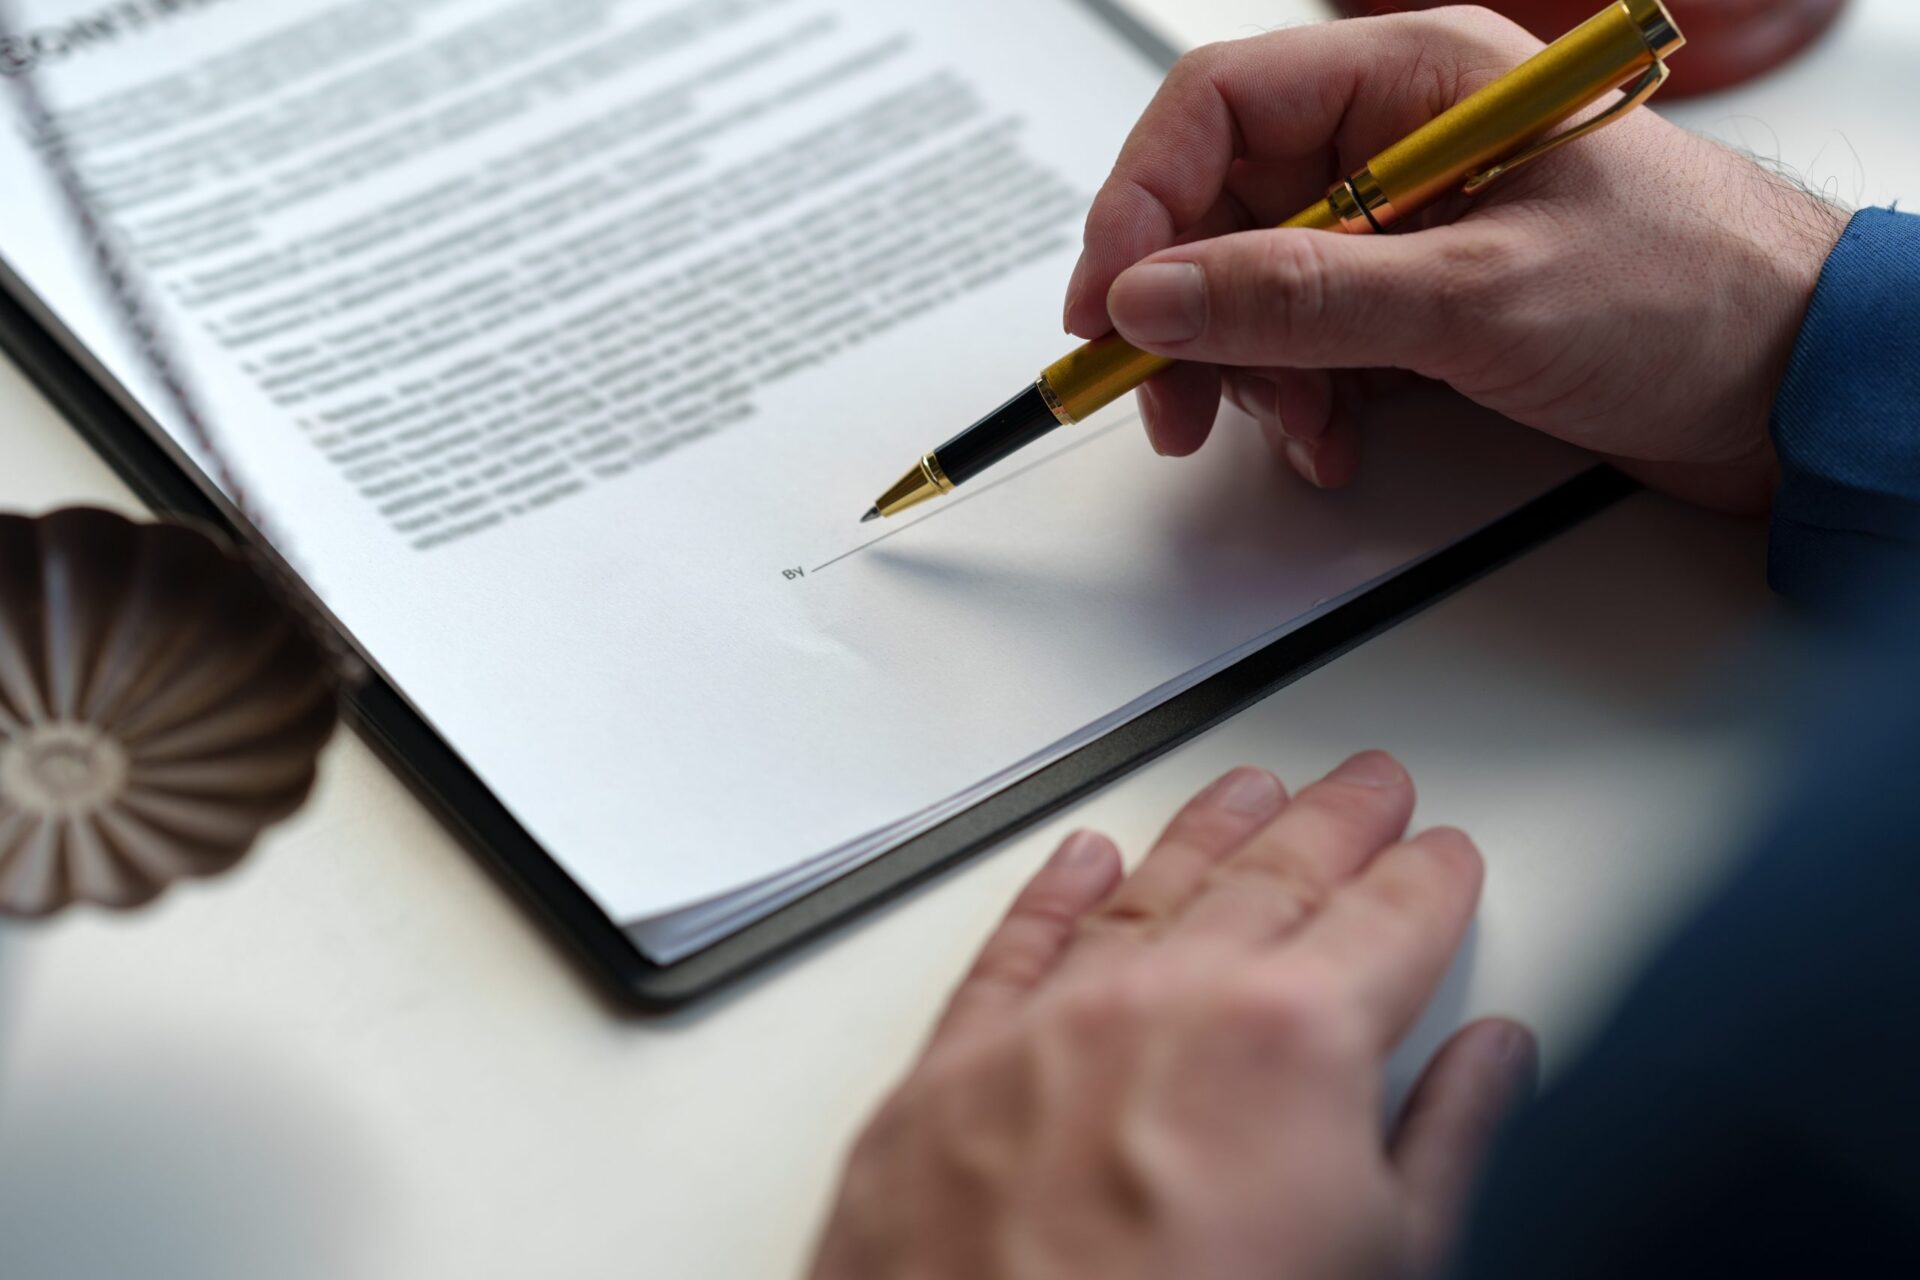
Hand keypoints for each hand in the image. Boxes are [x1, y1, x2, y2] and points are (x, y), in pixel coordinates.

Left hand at [808, 754, 1536, 1279]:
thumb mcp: (1385, 1268)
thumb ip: (1446, 1142)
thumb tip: (1491, 1060)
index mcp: (1293, 1040)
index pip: (1392, 919)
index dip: (1430, 880)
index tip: (1445, 857)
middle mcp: (1168, 1001)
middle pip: (1275, 875)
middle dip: (1335, 824)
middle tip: (1370, 786)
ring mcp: (1052, 1024)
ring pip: (1148, 886)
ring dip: (1209, 830)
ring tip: (1249, 791)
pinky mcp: (954, 1066)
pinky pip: (1015, 944)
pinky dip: (1054, 892)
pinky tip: (1082, 858)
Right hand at [1063, 7, 1848, 512]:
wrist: (1794, 383)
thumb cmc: (1690, 295)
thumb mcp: (1475, 296)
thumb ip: (1301, 297)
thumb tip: (1156, 294)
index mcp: (1411, 81)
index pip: (1215, 107)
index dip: (1139, 203)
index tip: (1106, 303)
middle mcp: (1396, 142)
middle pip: (1220, 206)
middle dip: (1185, 310)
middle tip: (1161, 393)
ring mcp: (1404, 226)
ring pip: (1254, 286)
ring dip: (1245, 370)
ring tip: (1290, 431)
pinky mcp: (1418, 302)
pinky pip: (1309, 340)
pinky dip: (1300, 398)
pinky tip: (1333, 441)